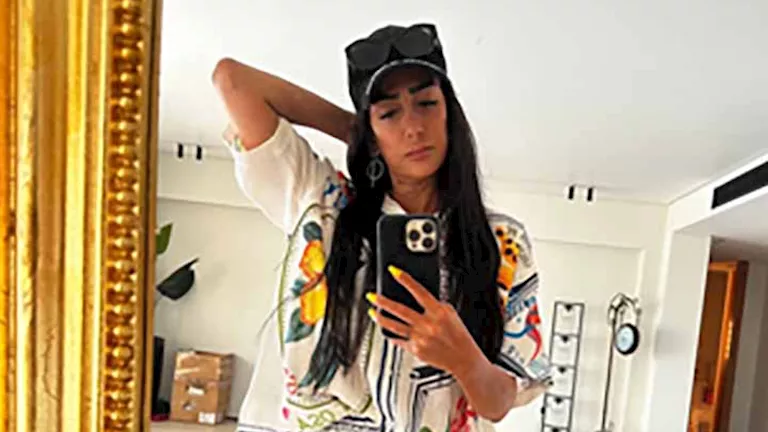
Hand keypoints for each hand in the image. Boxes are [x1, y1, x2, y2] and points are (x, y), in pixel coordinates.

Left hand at [366, 265, 487, 377]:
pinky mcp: (415, 350)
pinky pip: (399, 340)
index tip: (394, 271)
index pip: (419, 292)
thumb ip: (437, 304)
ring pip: (394, 326)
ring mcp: (420, 338)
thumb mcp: (452, 314)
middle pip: (400, 310)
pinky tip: (385, 330)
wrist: (463, 359)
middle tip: (372, 295)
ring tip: (372, 312)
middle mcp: (427, 324)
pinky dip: (391, 335)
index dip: (406, 280)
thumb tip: (421, 296)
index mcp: (438, 312)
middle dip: (383, 301)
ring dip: (380, 318)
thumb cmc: (459, 336)